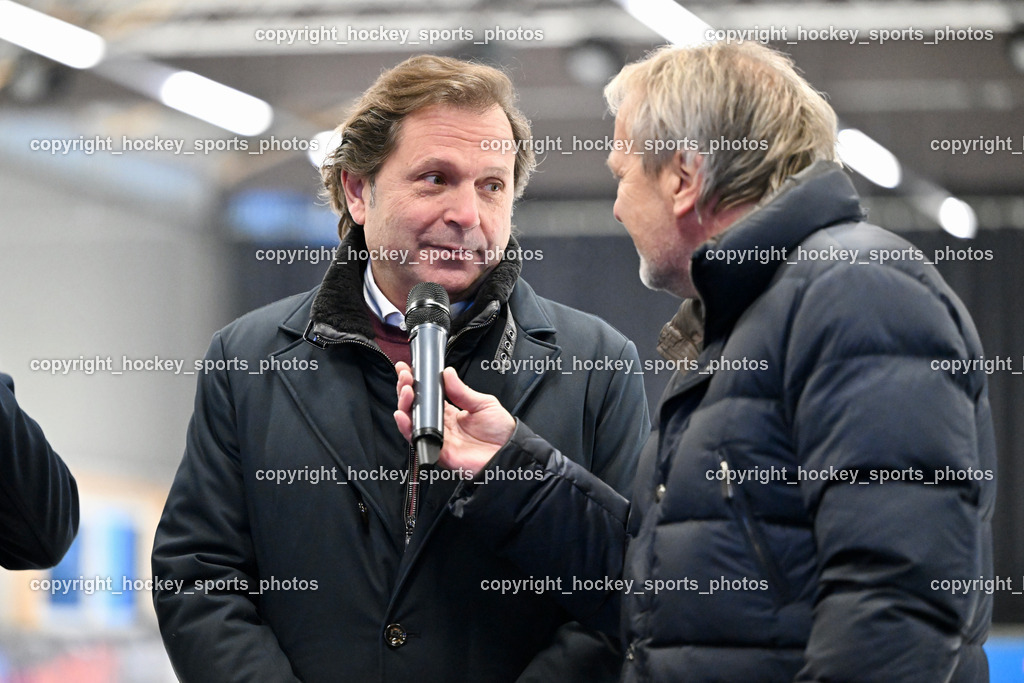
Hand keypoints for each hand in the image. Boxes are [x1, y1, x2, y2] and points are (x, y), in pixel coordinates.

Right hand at [394, 363, 514, 475]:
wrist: (509, 452)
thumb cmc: (500, 432)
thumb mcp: (483, 403)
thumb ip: (462, 391)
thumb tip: (447, 373)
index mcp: (451, 412)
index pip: (427, 396)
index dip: (416, 383)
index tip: (407, 368)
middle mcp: (441, 425)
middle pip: (415, 407)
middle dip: (405, 389)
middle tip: (405, 376)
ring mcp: (437, 437)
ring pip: (411, 421)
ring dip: (404, 404)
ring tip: (405, 390)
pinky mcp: (437, 451)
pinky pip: (416, 439)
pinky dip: (406, 427)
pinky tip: (403, 415)